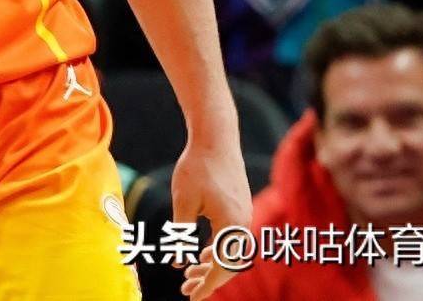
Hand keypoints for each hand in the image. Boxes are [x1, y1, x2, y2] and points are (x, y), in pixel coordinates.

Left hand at [174, 134, 253, 297]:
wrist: (216, 138)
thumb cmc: (196, 167)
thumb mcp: (183, 201)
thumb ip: (181, 233)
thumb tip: (178, 261)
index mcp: (231, 224)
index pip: (220, 266)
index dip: (207, 285)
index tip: (192, 297)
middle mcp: (243, 223)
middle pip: (229, 263)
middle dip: (208, 279)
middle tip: (186, 289)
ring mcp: (244, 216)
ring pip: (230, 251)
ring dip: (211, 265)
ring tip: (189, 274)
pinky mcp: (240, 208)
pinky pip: (230, 238)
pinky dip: (216, 250)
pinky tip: (200, 255)